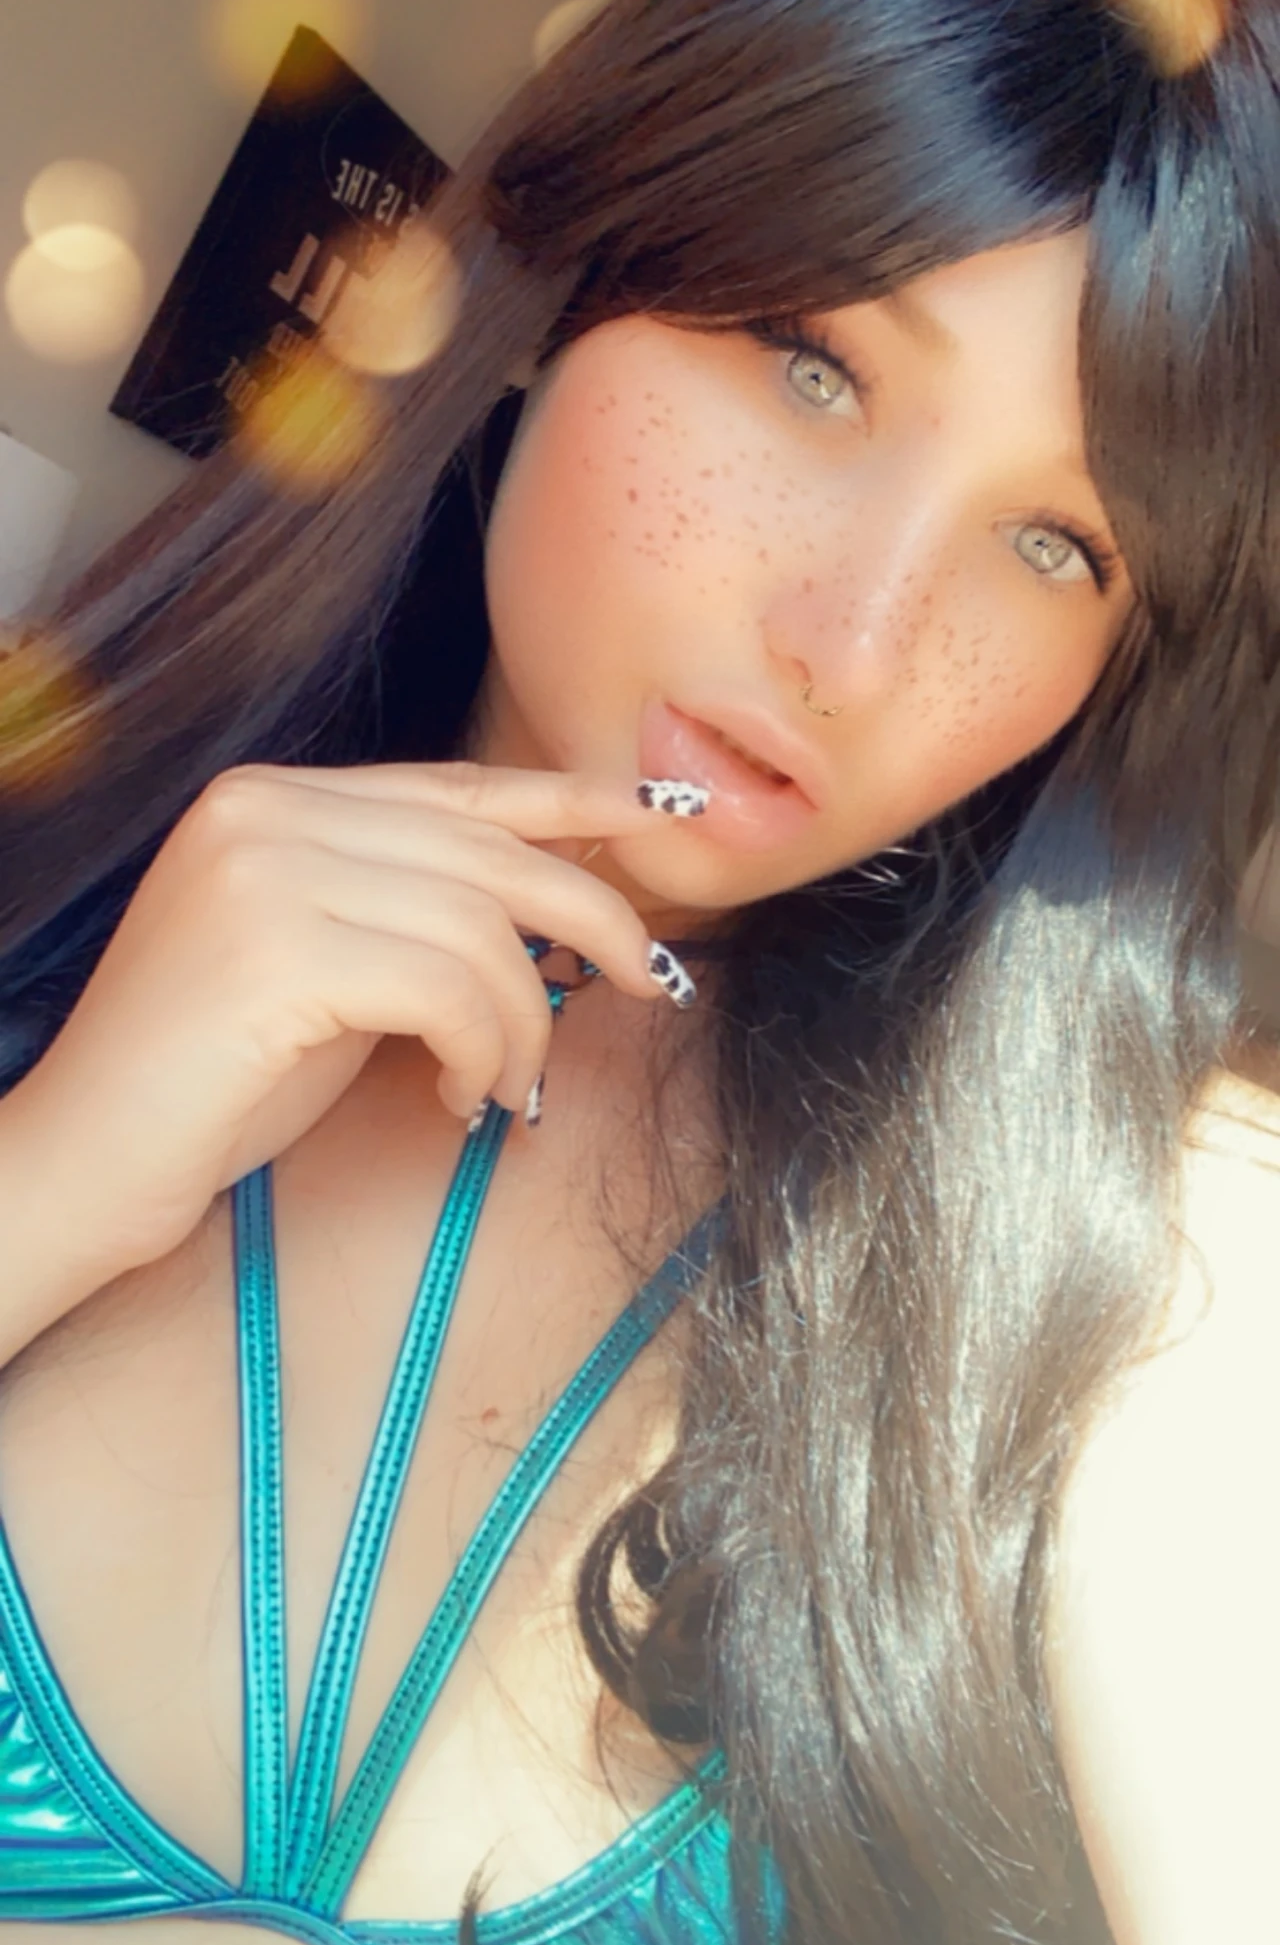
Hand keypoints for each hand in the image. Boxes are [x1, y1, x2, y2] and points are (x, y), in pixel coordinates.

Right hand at [13, 759, 683, 1275]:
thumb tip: (555, 907)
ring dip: (524, 1022)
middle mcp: (263, 810)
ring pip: (479, 927)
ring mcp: (263, 871)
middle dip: (589, 915)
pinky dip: (483, 1054)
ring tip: (505, 1091)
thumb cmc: (212, 1081)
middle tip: (647, 980)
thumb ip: (411, 909)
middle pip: (486, 848)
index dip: (566, 800)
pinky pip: (449, 991)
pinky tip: (460, 1104)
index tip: (655, 818)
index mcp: (272, 796)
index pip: (455, 786)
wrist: (86, 1159)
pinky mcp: (276, 951)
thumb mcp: (327, 963)